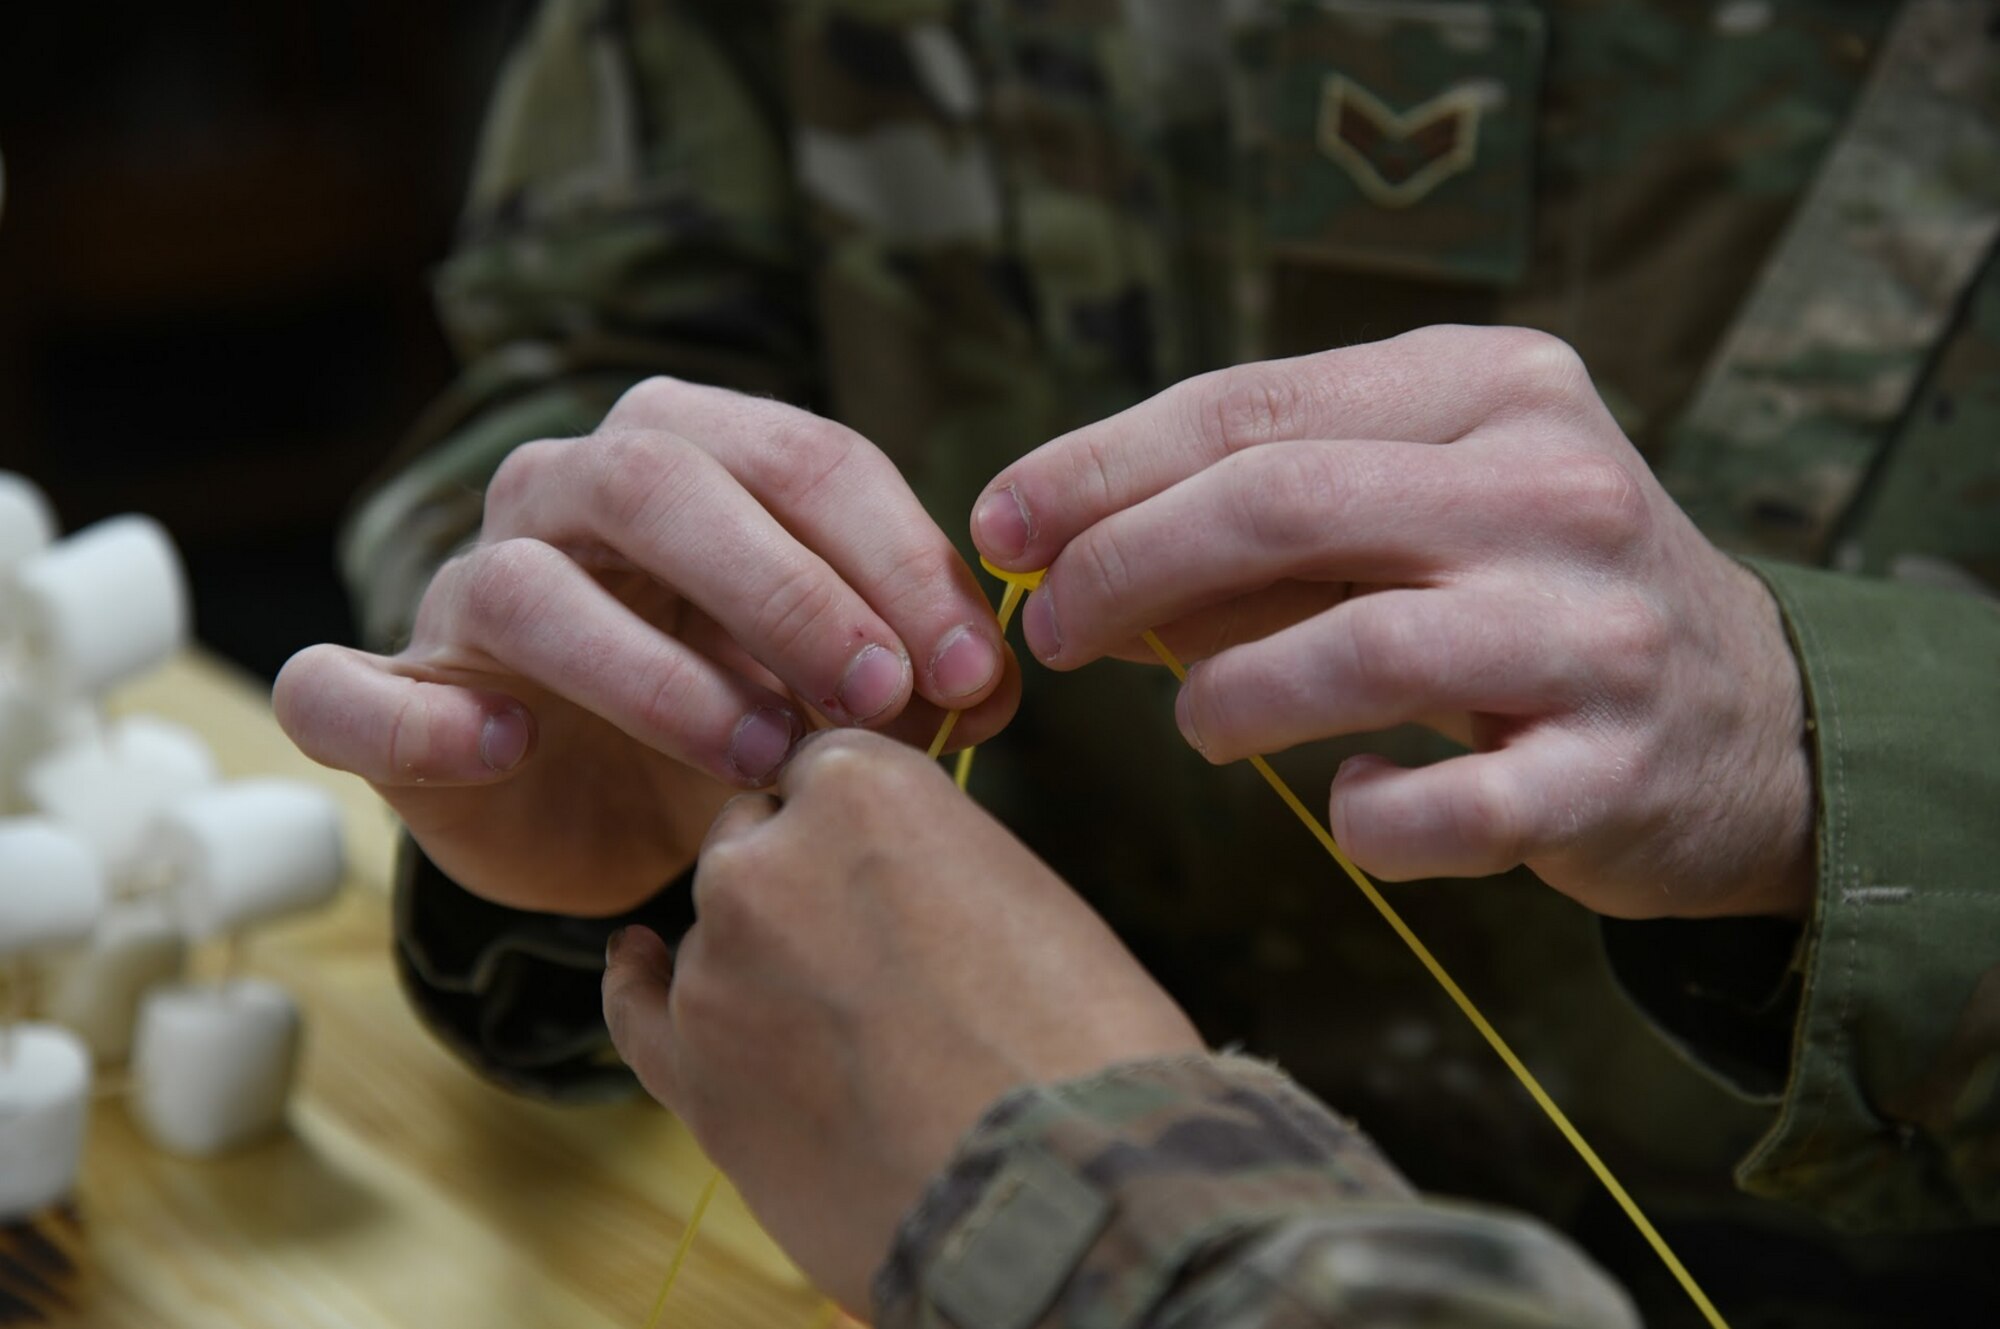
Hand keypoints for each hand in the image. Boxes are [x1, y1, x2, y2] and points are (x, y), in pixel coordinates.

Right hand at [275, 379, 1018, 914]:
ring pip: (535, 588)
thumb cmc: (728, 715)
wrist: (591, 806)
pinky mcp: (382, 690)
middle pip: (664, 483)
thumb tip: (991, 684)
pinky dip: (425, 718)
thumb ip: (904, 664)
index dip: (898, 560)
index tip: (971, 673)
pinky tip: (506, 747)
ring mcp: (466, 585)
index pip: (803, 459)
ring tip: (758, 761)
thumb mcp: (827, 683)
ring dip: (659, 676)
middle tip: (883, 700)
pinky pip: (354, 689)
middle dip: (790, 591)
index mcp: (690, 453)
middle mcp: (566, 491)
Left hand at [601, 730, 1202, 1310]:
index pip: (825, 768)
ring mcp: (715, 969)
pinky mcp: (695, 1074)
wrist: (1060, 1187)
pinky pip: (638, 1012)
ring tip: (854, 1031)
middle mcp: (764, 858)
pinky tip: (636, 961)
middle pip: (757, 839)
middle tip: (884, 955)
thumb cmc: (1081, 1035)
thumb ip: (923, 858)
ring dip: (766, 958)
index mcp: (859, 788)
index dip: (860, 823)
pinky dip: (638, 985)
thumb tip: (878, 889)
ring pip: (718, 931)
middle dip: (805, 881)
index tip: (891, 867)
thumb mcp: (1018, 886)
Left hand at [971, 326, 1813, 920]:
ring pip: (1352, 649)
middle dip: (1124, 569)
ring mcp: (1593, 632)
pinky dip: (1365, 817)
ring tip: (1194, 723)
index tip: (1000, 524)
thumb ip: (1261, 521)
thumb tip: (1059, 559)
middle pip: (1280, 505)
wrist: (1755, 722)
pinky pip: (1444, 808)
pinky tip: (1348, 803)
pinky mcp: (1611, 774)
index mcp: (1493, 385)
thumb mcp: (1417, 508)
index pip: (1252, 406)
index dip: (1099, 466)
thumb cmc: (1532, 597)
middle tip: (1050, 631)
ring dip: (1224, 696)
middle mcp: (1554, 489)